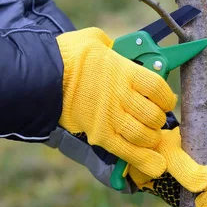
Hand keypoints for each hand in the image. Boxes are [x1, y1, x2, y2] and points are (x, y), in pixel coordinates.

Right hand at [56, 27, 175, 176]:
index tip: (167, 100)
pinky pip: (127, 152)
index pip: (157, 87)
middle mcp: (121, 96)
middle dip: (158, 120)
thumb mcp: (93, 40)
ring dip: (152, 139)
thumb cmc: (66, 55)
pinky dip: (144, 161)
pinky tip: (156, 166)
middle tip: (154, 120)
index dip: (167, 97)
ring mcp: (110, 118)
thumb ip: (111, 46)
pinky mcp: (99, 135)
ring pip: (144, 136)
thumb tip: (117, 48)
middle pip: (153, 115)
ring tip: (150, 137)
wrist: (40, 77)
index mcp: (123, 71)